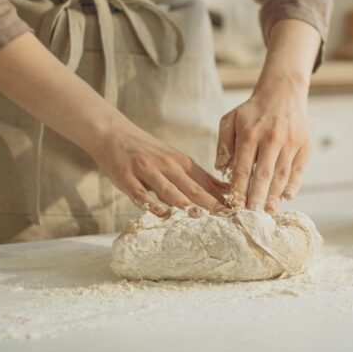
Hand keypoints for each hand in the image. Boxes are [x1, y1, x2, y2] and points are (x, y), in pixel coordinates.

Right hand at [89, 121, 227, 214]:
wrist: (114, 134)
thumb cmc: (148, 152)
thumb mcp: (176, 160)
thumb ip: (198, 178)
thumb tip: (226, 192)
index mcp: (183, 163)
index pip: (207, 183)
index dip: (223, 198)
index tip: (238, 211)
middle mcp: (168, 165)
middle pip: (193, 188)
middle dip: (211, 204)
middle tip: (227, 218)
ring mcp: (147, 171)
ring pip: (169, 189)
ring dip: (185, 203)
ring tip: (199, 216)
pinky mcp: (127, 177)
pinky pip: (140, 193)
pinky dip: (151, 203)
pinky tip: (160, 213)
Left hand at [216, 76, 309, 212]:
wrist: (283, 93)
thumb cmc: (252, 111)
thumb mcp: (230, 120)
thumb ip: (223, 144)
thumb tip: (221, 170)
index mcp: (250, 134)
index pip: (243, 169)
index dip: (239, 190)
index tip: (235, 207)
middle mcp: (272, 139)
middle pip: (263, 176)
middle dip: (257, 199)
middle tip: (252, 217)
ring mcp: (290, 143)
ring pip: (282, 176)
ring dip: (275, 196)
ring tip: (268, 212)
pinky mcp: (304, 146)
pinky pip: (298, 171)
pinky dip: (293, 186)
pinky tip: (286, 197)